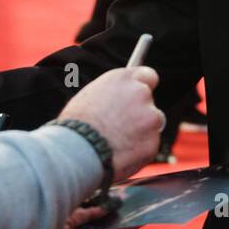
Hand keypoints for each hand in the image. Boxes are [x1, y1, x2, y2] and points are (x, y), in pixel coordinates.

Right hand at [58, 66, 164, 180]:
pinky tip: (121, 153)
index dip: (144, 87)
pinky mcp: (153, 141)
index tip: (140, 96)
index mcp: (123, 79)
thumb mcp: (91, 96)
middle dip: (140, 113)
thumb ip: (113, 95)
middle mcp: (140, 93)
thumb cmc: (76, 125)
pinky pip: (149, 145)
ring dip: (142, 131)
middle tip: (123, 126)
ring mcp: (150, 118)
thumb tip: (120, 99)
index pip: (148, 76)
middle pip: (149, 102)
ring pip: (152, 125)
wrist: (76, 151)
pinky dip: (139, 150)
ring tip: (118, 141)